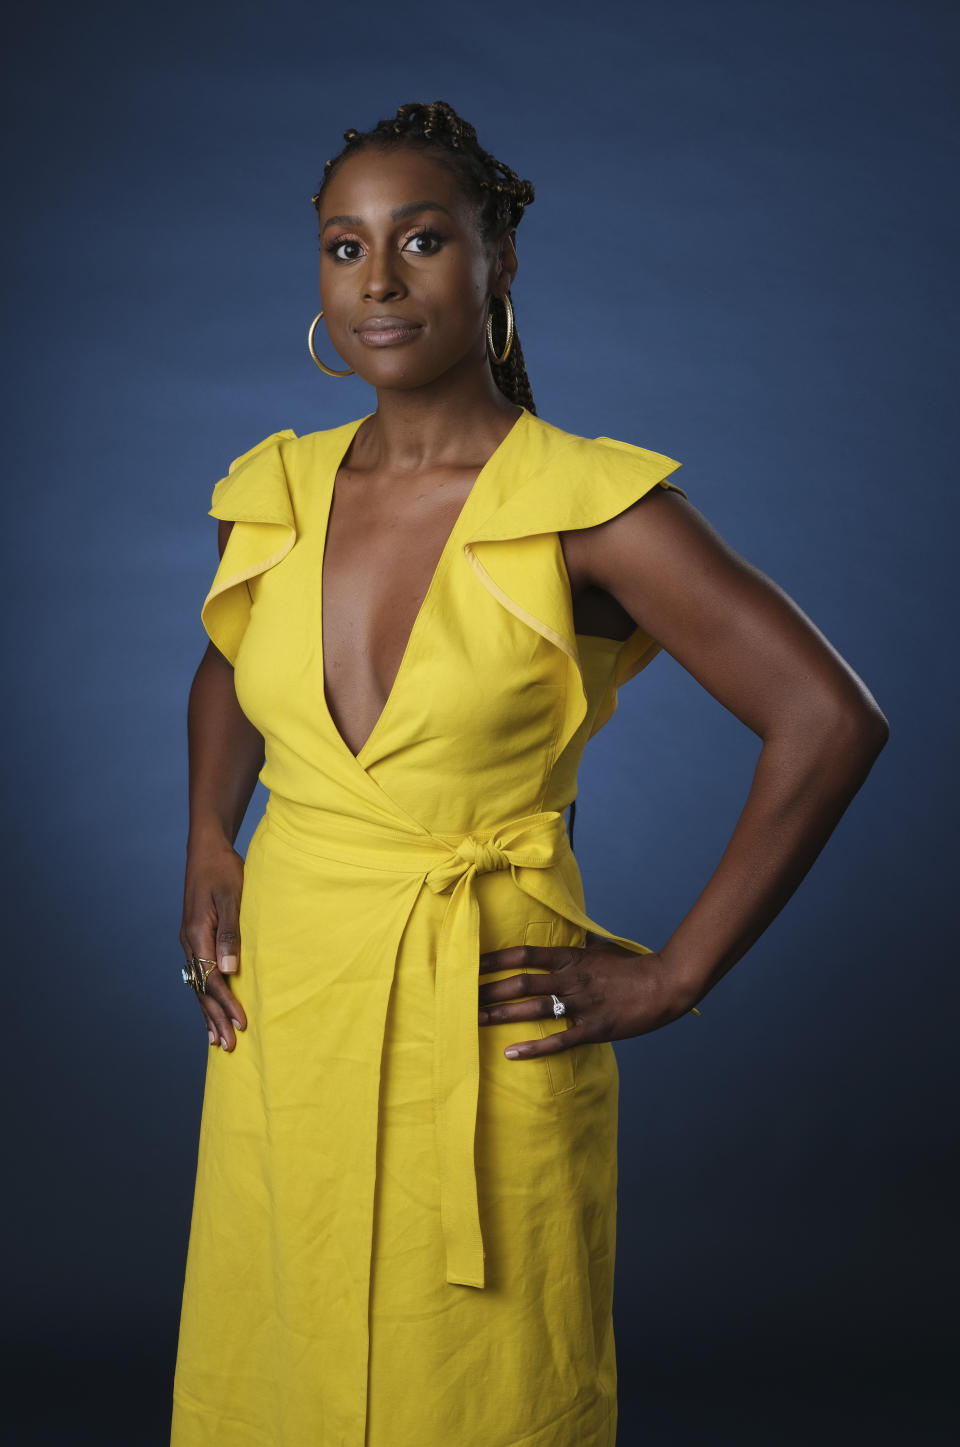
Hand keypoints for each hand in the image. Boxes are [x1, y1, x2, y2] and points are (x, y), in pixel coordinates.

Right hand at [179, 838, 248, 1051]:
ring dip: (209, 1014)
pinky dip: (205, 997)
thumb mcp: (232, 897)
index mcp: (196, 935)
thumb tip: (229, 969)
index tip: (242, 1024)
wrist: (207, 850)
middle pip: (201, 990)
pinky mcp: (196, 939)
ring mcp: (190, 942)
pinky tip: (210, 1011)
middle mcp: (189, 943)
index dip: (227, 1004)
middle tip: (229, 1046)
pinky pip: (199, 975)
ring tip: (217, 1041)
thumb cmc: (223, 870)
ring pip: (198, 986)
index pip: (211, 980)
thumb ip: (230, 933)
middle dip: (216, 1019)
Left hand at [477, 941, 696, 1060]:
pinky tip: (510, 1053)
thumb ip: (578, 946)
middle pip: (520, 983)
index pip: (525, 955)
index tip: (470, 963)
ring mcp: (581, 1004)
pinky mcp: (593, 1029)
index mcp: (571, 958)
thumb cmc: (632, 966)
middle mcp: (571, 979)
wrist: (664, 985)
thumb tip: (563, 936)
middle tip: (461, 997)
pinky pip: (558, 1040)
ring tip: (474, 1021)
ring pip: (533, 1010)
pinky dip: (533, 1048)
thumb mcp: (601, 948)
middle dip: (488, 991)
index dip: (495, 959)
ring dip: (501, 1016)